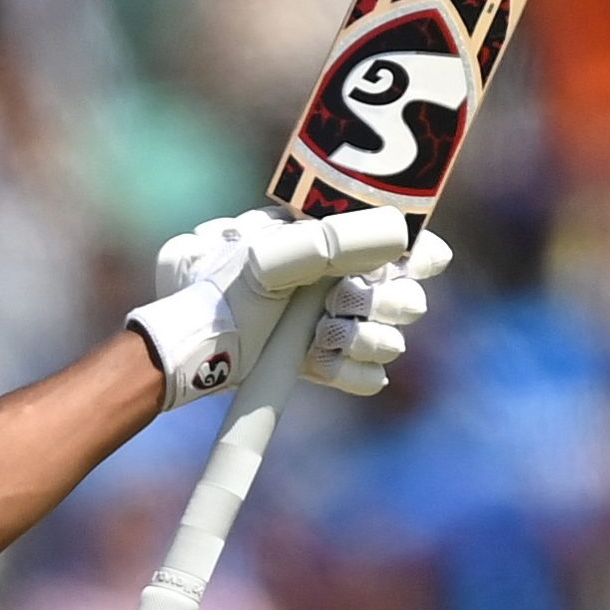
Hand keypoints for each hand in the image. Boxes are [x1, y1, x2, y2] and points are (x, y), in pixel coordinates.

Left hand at [128, 206, 447, 409]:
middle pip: (408, 296)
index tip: (410, 264)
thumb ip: (336, 239)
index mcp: (333, 243)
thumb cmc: (222, 292)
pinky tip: (316, 364)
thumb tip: (401, 232)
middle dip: (383, 303)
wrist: (189, 351)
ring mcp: (337, 326)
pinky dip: (348, 373)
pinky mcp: (327, 365)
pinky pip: (370, 378)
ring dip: (363, 338)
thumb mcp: (273, 257)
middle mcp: (343, 282)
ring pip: (391, 339)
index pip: (406, 242)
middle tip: (341, 303)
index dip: (420, 256)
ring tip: (320, 335)